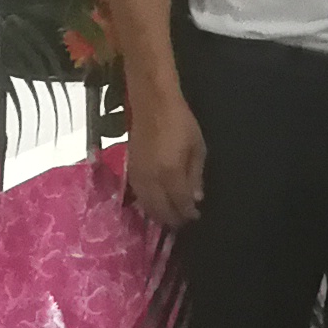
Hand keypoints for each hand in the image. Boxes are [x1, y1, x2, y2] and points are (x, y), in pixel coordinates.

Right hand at [124, 93, 206, 228]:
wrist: (152, 104)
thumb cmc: (181, 122)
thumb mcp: (198, 147)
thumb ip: (196, 175)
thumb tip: (196, 199)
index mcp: (170, 172)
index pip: (179, 203)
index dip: (188, 213)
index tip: (196, 217)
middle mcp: (151, 179)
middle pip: (160, 209)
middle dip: (173, 219)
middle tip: (184, 223)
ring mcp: (137, 176)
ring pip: (146, 205)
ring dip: (159, 215)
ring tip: (171, 218)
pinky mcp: (129, 170)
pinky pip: (137, 195)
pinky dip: (147, 204)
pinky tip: (155, 205)